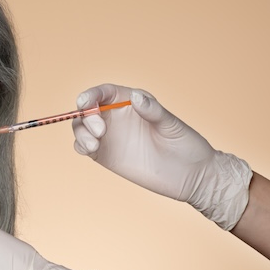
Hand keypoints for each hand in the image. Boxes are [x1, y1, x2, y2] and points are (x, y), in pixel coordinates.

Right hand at [73, 83, 250, 229]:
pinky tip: (90, 149)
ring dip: (80, 132)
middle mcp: (116, 117)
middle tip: (100, 131)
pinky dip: (80, 145)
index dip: (91, 94)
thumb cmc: (186, 145)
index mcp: (130, 102)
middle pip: (87, 110)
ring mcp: (109, 136)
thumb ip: (152, 110)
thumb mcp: (172, 125)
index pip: (104, 93)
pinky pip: (83, 146)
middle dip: (86, 117)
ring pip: (81, 127)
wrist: (190, 176)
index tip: (85, 102)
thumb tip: (135, 96)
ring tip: (94, 145)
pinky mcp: (105, 155)